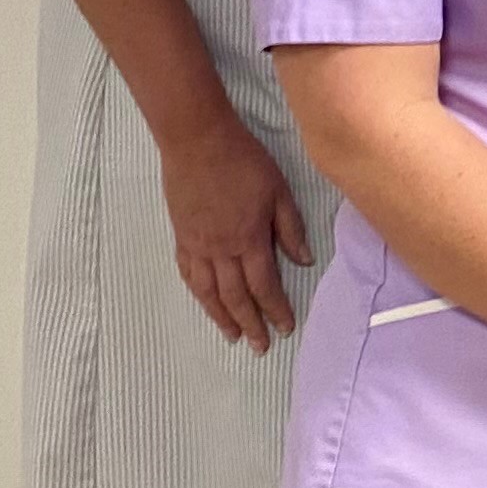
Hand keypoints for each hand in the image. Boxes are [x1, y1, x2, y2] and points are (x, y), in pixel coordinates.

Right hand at [156, 118, 307, 351]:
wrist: (197, 141)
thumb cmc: (244, 161)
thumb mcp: (278, 190)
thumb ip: (290, 228)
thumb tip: (305, 260)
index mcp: (249, 239)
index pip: (265, 285)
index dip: (276, 309)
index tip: (285, 328)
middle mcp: (220, 250)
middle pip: (236, 297)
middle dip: (250, 324)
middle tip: (259, 346)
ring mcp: (196, 245)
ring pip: (208, 291)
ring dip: (221, 317)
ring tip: (232, 336)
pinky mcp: (181, 236)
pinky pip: (187, 273)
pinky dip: (197, 293)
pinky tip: (204, 301)